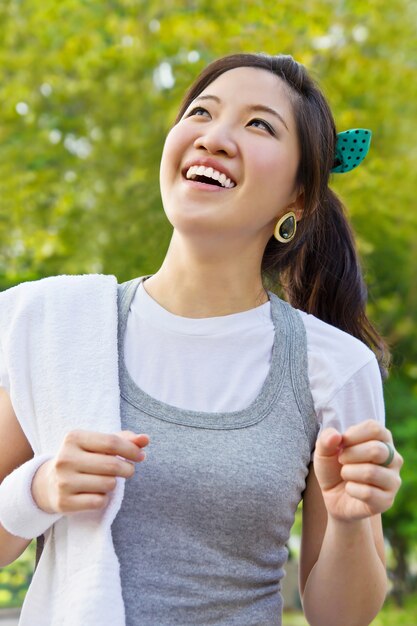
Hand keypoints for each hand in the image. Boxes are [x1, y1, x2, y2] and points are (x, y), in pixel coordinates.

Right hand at [31, 430, 149, 513]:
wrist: (48, 483)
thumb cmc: (82, 458)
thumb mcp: (98, 444)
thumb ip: (124, 439)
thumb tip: (145, 439)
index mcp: (73, 438)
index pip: (112, 442)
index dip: (131, 449)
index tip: (141, 456)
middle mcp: (65, 459)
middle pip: (112, 465)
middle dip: (127, 468)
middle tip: (128, 470)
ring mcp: (63, 482)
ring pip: (108, 484)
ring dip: (114, 483)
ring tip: (106, 480)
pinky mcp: (64, 502)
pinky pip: (99, 501)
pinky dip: (105, 498)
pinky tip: (96, 493)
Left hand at [313, 420, 402, 521]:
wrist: (334, 497)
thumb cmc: (333, 468)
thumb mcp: (324, 451)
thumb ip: (326, 439)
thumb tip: (336, 436)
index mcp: (382, 439)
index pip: (374, 428)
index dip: (352, 435)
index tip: (342, 443)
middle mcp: (394, 458)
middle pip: (376, 450)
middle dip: (349, 455)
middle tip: (341, 460)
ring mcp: (393, 481)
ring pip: (371, 472)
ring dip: (348, 473)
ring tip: (345, 475)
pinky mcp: (387, 501)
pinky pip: (368, 493)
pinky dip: (351, 490)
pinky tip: (350, 489)